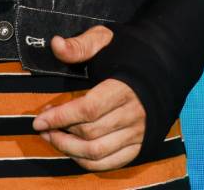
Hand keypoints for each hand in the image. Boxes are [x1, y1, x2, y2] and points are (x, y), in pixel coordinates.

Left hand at [32, 26, 146, 171]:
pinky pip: (111, 163)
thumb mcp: (106, 40)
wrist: (164, 65)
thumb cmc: (131, 52)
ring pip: (98, 152)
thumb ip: (80, 45)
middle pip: (90, 133)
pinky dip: (87, 162)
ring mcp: (139, 132)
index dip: (60, 117)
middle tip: (44, 126)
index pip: (88, 109)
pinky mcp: (141, 145)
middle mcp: (135, 114)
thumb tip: (56, 45)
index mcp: (125, 87)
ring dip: (69, 150)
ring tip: (52, 138)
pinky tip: (72, 150)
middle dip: (60, 133)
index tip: (39, 120)